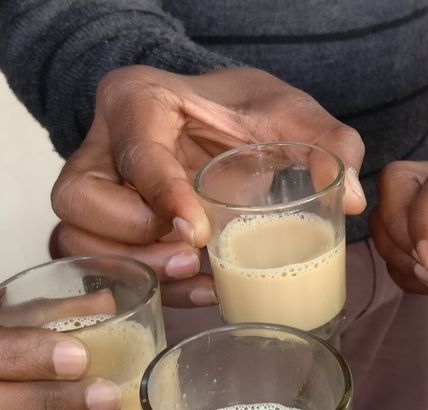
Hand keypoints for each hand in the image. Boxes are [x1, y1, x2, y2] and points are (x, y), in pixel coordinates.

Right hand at [51, 66, 365, 307]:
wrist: (225, 121)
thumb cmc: (248, 113)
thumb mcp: (291, 114)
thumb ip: (328, 144)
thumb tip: (353, 197)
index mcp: (138, 100)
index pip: (135, 151)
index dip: (163, 196)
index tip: (201, 232)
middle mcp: (100, 142)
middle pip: (76, 199)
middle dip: (130, 239)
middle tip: (192, 256)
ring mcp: (96, 186)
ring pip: (74, 236)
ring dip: (133, 269)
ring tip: (196, 277)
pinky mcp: (105, 225)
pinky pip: (101, 264)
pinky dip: (147, 286)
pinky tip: (201, 291)